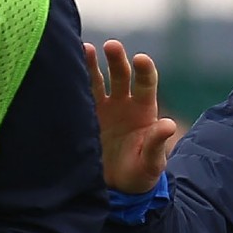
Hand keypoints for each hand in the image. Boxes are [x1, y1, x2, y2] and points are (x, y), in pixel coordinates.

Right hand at [85, 40, 178, 194]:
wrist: (117, 186)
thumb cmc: (140, 173)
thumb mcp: (152, 162)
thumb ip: (157, 144)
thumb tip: (169, 125)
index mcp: (143, 110)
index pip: (146, 83)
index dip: (144, 70)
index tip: (140, 59)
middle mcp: (124, 103)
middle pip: (121, 74)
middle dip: (117, 59)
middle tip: (111, 46)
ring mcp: (104, 108)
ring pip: (97, 80)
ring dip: (91, 64)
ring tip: (84, 48)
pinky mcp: (86, 116)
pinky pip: (79, 96)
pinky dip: (73, 83)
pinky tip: (64, 70)